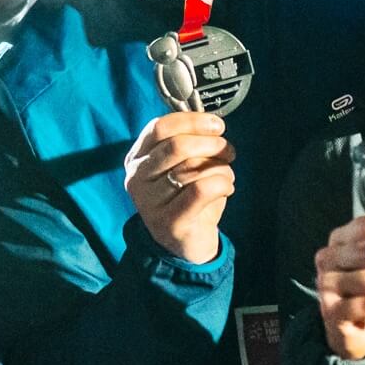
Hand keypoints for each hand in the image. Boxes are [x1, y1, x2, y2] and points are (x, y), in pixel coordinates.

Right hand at [123, 112, 234, 264]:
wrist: (186, 243)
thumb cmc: (187, 197)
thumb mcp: (181, 165)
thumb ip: (189, 142)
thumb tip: (212, 124)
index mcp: (137, 158)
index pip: (160, 127)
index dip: (192, 121)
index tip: (217, 125)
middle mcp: (137, 178)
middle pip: (177, 146)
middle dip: (211, 144)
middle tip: (227, 151)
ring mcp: (149, 202)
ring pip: (193, 168)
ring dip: (221, 168)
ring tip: (226, 176)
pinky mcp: (169, 222)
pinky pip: (202, 189)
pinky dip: (222, 184)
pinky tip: (227, 189)